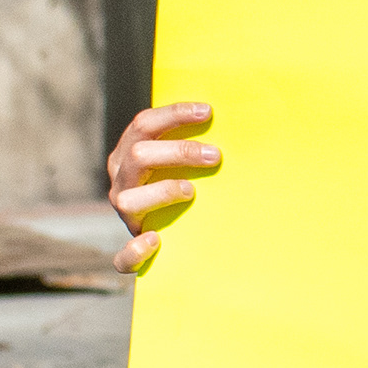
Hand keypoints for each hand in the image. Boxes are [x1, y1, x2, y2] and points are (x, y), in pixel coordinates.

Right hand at [106, 100, 216, 274]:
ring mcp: (124, 214)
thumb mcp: (184, 162)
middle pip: (138, 156)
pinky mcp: (129, 250)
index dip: (173, 115)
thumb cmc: (187, 188)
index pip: (144, 124)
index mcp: (130, 154)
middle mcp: (123, 182)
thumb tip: (244, 119)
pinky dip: (136, 250)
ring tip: (191, 190)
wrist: (175, 237)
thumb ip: (198, 144)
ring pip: (128, 200)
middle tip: (215, 156)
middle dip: (178, 152)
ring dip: (162, 191)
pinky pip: (124, 256)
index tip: (208, 111)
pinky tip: (156, 241)